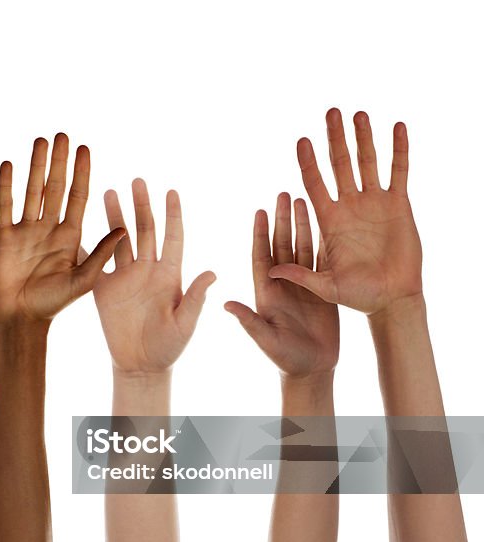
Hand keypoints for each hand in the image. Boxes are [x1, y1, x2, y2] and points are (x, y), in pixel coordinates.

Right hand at [0, 133, 124, 326]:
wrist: (20, 319)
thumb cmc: (53, 305)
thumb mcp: (84, 280)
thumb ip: (100, 254)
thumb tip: (126, 229)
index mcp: (70, 236)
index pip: (77, 197)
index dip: (81, 173)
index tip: (85, 149)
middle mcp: (48, 228)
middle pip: (55, 188)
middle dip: (59, 162)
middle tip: (63, 135)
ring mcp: (25, 230)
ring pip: (32, 191)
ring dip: (36, 166)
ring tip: (40, 141)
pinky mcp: (3, 236)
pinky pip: (5, 205)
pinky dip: (6, 185)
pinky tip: (8, 164)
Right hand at [92, 179, 214, 375]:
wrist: (141, 365)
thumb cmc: (169, 346)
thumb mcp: (185, 323)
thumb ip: (195, 298)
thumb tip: (212, 273)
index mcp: (170, 274)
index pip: (173, 238)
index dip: (173, 215)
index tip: (171, 191)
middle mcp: (147, 270)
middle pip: (145, 231)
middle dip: (141, 206)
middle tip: (137, 181)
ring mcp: (125, 277)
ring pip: (119, 240)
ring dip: (115, 216)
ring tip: (108, 191)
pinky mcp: (104, 288)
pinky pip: (95, 263)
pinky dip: (88, 245)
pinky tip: (79, 226)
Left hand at [225, 193, 339, 378]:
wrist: (311, 370)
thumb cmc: (284, 358)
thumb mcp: (264, 339)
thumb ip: (248, 321)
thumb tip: (226, 305)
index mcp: (265, 292)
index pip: (261, 257)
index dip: (259, 234)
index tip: (259, 211)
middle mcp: (283, 284)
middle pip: (281, 245)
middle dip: (282, 220)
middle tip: (284, 194)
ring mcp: (303, 285)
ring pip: (302, 248)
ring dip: (302, 225)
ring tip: (304, 200)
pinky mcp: (323, 289)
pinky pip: (323, 261)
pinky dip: (325, 242)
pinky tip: (329, 223)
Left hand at [267, 108, 421, 314]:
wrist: (392, 300)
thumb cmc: (357, 297)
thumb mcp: (325, 288)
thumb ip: (300, 278)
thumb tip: (271, 272)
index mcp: (328, 222)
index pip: (313, 185)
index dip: (308, 164)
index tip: (301, 141)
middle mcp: (348, 207)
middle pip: (338, 166)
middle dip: (334, 140)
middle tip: (330, 112)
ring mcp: (373, 204)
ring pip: (367, 163)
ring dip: (363, 139)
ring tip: (359, 113)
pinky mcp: (398, 206)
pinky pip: (398, 172)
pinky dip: (399, 150)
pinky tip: (397, 128)